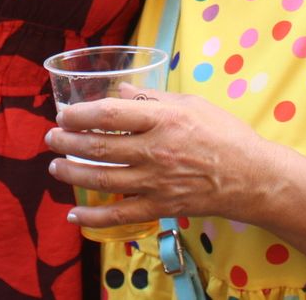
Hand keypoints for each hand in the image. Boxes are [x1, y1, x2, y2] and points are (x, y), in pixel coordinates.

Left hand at [44, 87, 279, 229]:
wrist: (253, 177)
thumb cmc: (224, 134)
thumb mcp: (191, 104)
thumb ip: (152, 97)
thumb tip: (118, 89)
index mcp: (163, 120)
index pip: (111, 114)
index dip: (80, 114)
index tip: (64, 113)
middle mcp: (156, 151)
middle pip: (100, 147)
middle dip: (68, 142)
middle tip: (52, 137)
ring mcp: (157, 182)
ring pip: (103, 179)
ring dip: (73, 173)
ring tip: (56, 167)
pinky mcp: (161, 206)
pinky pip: (120, 215)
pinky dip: (94, 217)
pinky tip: (75, 215)